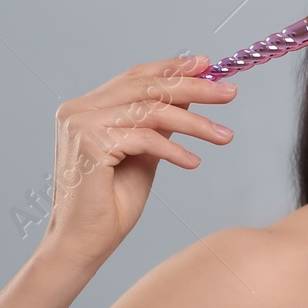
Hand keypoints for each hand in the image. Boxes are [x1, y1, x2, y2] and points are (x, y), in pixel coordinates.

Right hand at [42, 54, 235, 264]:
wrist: (86, 242)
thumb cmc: (112, 202)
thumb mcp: (146, 152)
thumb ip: (160, 121)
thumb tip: (190, 93)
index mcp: (87, 107)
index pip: (135, 76)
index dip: (172, 67)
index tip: (208, 65)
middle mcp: (79, 110)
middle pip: (146, 87)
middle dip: (193, 87)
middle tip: (229, 94)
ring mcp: (81, 125)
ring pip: (151, 111)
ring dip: (195, 124)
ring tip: (224, 136)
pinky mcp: (90, 144)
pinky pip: (145, 139)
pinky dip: (174, 150)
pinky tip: (194, 163)